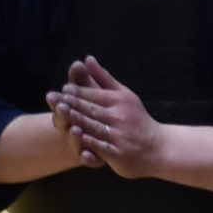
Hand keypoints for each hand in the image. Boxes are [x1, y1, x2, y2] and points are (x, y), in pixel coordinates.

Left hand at [49, 54, 168, 174]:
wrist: (158, 148)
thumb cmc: (137, 119)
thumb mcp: (123, 95)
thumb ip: (103, 78)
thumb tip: (87, 58)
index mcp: (119, 100)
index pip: (95, 94)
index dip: (78, 92)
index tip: (63, 89)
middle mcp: (119, 116)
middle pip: (91, 109)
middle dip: (72, 104)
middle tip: (54, 99)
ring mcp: (119, 135)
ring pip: (94, 126)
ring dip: (77, 120)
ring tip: (60, 114)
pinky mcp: (118, 153)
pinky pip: (102, 147)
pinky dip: (90, 141)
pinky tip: (78, 137)